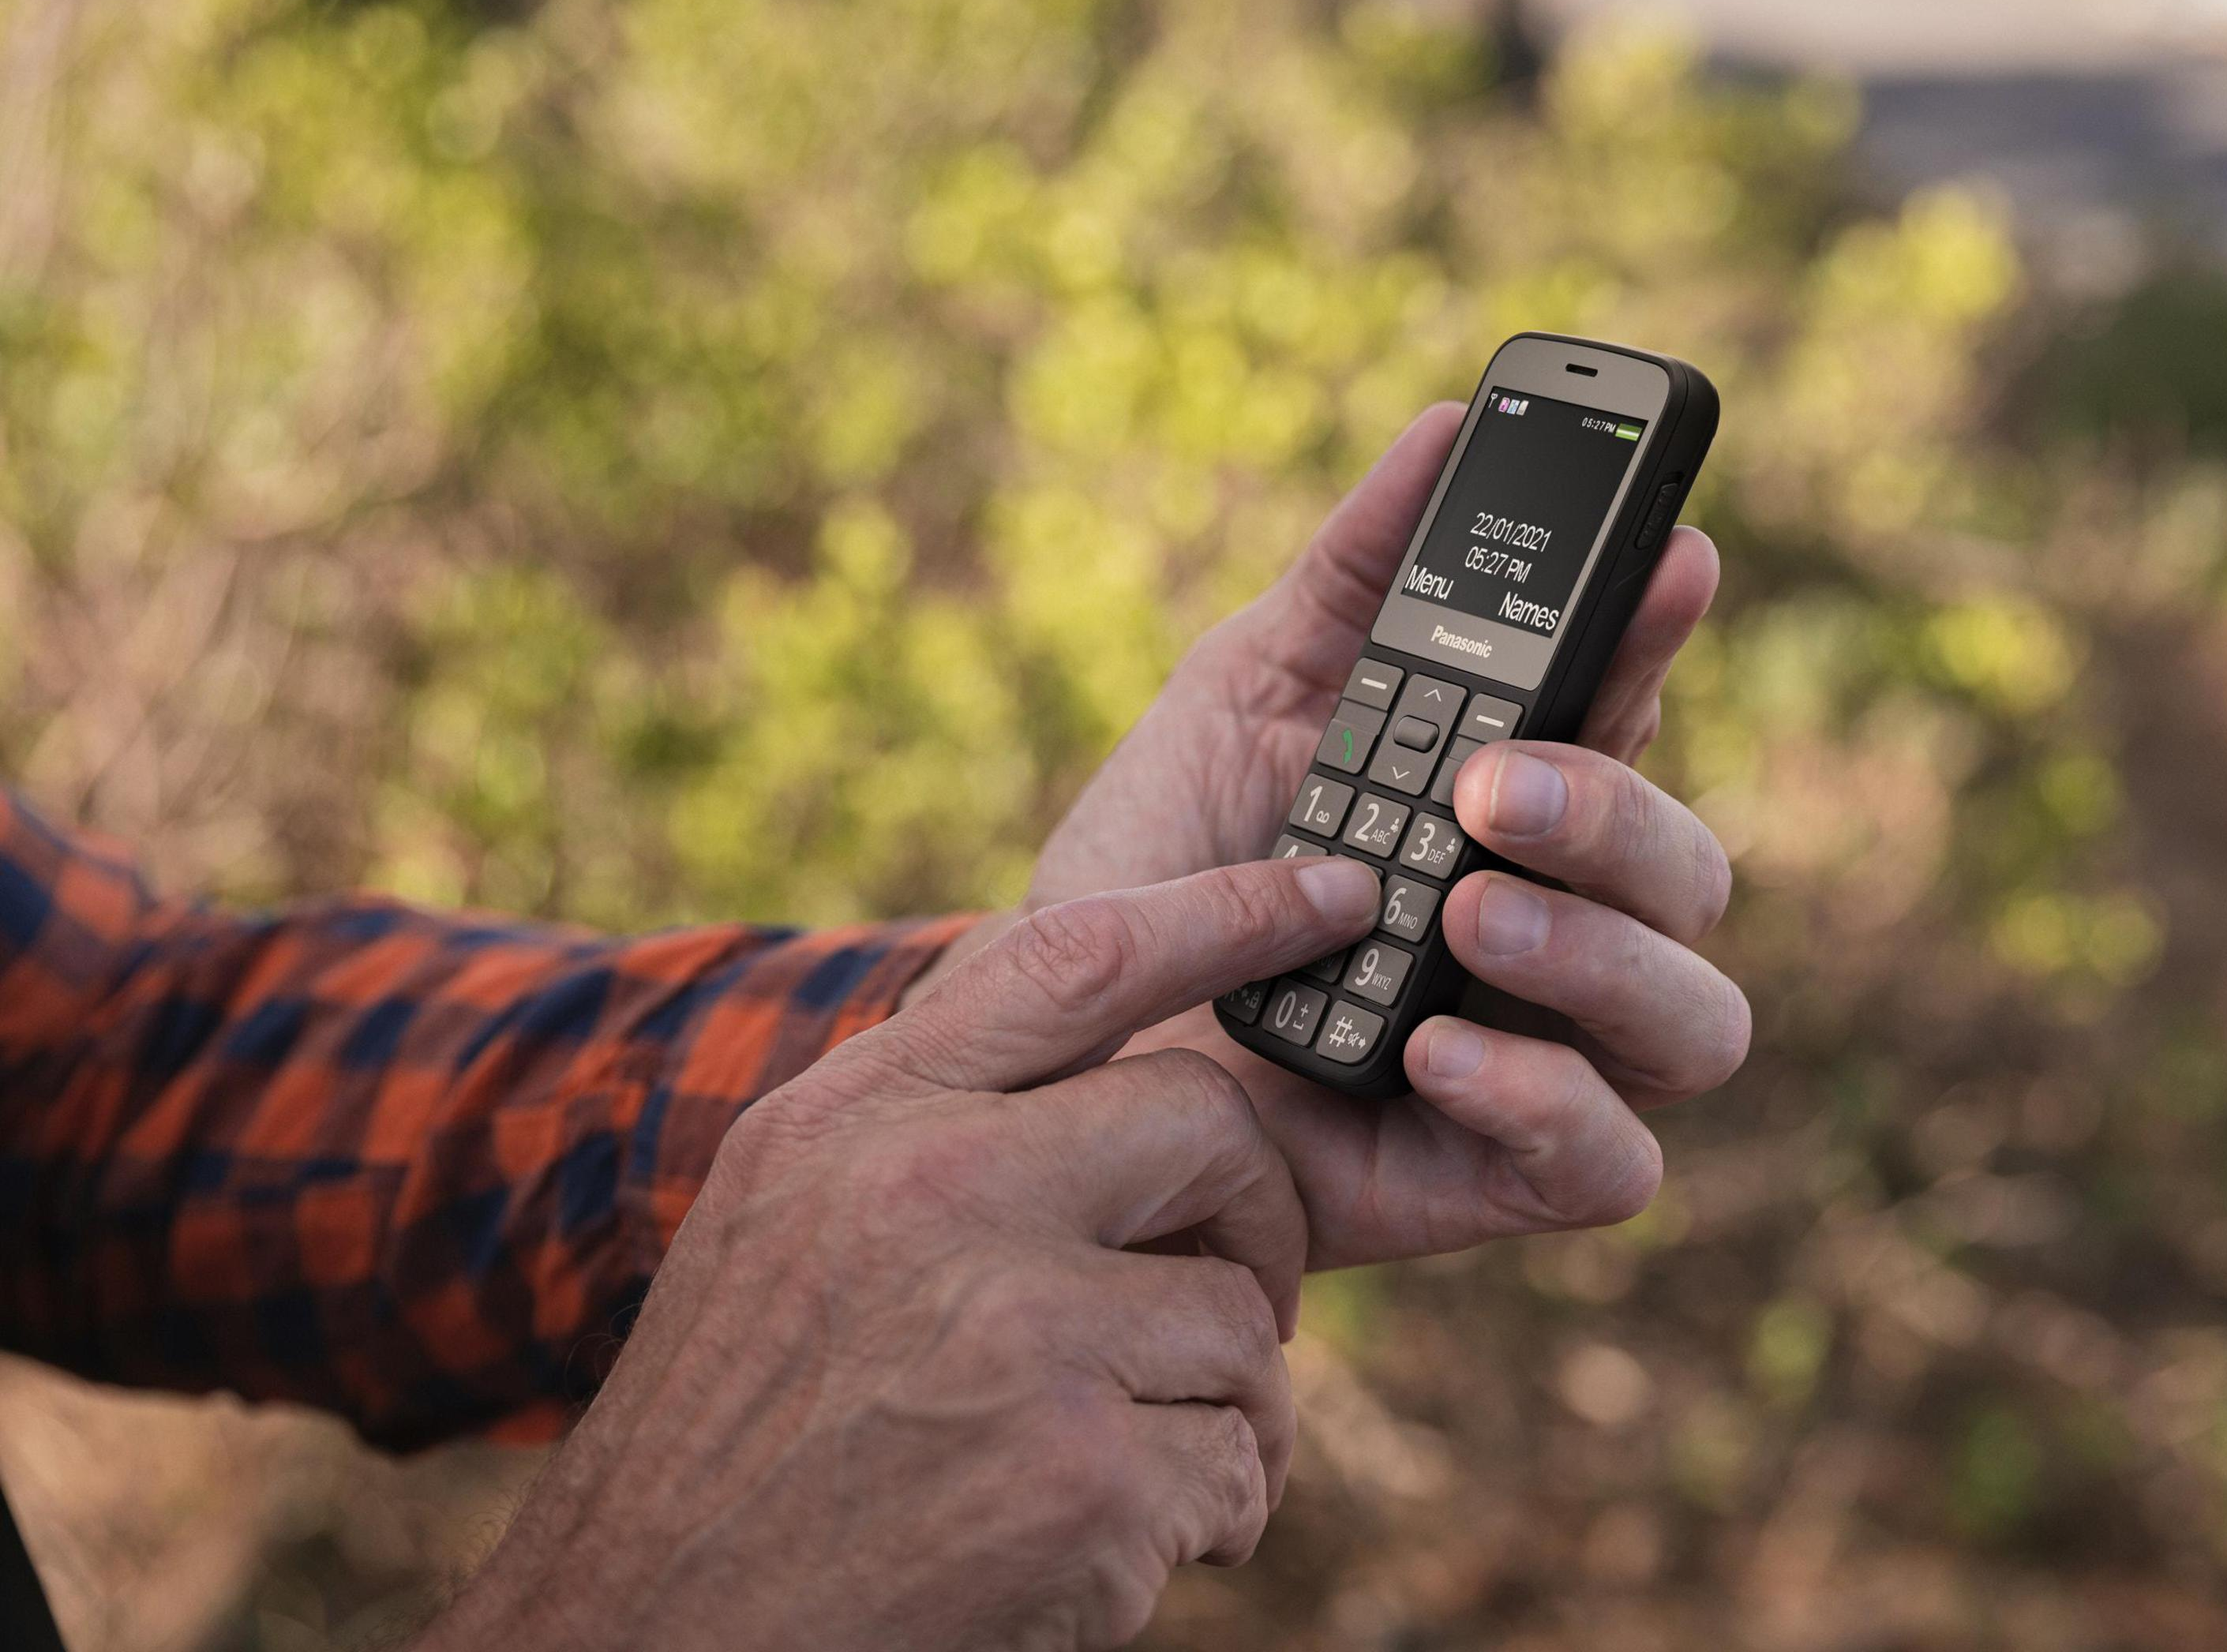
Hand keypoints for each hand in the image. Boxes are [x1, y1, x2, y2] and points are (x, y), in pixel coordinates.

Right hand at [418, 857, 1380, 1651]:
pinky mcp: (1084, 1477)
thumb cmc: (739, 1438)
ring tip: (1114, 1464)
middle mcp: (935, 1193)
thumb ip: (938, 1119)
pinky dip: (1206, 1518)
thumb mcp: (791, 1218)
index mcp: (856, 1117)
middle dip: (1257, 1218)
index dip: (1226, 911)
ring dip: (1218, 1408)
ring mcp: (1015, 1332)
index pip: (1075, 954)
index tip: (1333, 888)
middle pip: (1210, 1123)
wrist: (654, 1641)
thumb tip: (1134, 1052)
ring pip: (1242, 1319)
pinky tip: (1099, 1546)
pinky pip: (1242, 1463)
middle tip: (1234, 1296)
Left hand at [1025, 407, 1750, 1268]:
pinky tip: (1431, 1047)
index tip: (1670, 551)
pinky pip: (1607, 1164)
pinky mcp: (1490, 1179)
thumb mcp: (1240, 698)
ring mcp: (1538, 1056)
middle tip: (1494, 781)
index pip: (1635, 717)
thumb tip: (1439, 429)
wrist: (1046, 1054)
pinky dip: (1542, 1100)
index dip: (1667, 635)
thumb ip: (1352, 580)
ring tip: (1464, 906)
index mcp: (1518, 804)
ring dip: (1604, 952)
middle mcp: (1556, 930)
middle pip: (1690, 874)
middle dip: (1618, 814)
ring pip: (1696, 1020)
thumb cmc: (1160, 867)